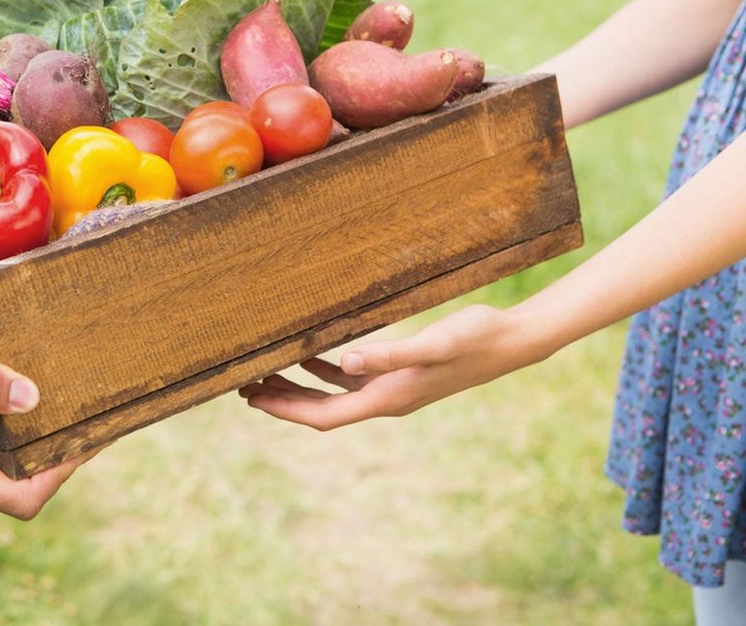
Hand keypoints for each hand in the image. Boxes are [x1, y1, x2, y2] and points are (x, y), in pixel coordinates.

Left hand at [239, 304, 551, 430]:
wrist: (511, 342)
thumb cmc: (474, 339)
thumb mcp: (432, 344)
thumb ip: (389, 353)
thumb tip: (344, 363)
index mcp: (387, 399)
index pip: (324, 415)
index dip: (286, 410)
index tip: (251, 398)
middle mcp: (386, 400)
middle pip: (322, 410)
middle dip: (282, 401)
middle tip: (243, 385)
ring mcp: (393, 389)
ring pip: (334, 395)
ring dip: (299, 387)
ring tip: (265, 373)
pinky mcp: (401, 374)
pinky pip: (352, 379)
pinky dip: (325, 370)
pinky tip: (310, 355)